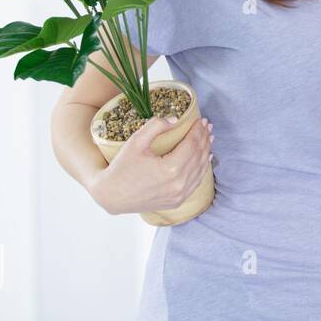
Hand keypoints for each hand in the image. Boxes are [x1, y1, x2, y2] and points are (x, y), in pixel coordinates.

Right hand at [89, 115, 213, 215]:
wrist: (111, 196)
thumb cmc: (122, 167)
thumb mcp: (136, 142)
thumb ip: (155, 126)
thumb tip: (176, 119)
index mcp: (170, 169)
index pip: (191, 145)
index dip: (198, 131)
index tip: (201, 120)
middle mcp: (178, 184)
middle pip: (198, 156)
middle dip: (204, 138)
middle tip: (207, 125)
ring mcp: (179, 195)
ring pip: (200, 169)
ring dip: (206, 151)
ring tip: (209, 137)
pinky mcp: (177, 201)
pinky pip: (196, 182)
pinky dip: (202, 168)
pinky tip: (206, 158)